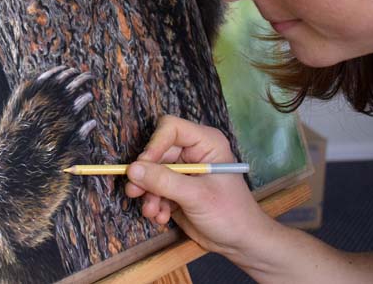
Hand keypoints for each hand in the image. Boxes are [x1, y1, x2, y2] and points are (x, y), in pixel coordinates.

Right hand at [124, 115, 272, 256]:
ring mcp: (183, 171)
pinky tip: (162, 217)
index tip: (142, 166)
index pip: (170, 128)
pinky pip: (155, 189)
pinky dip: (154, 203)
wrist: (241, 243)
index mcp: (205, 143)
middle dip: (147, 176)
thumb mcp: (196, 196)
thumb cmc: (230, 214)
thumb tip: (132, 169)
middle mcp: (192, 152)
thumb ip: (164, 181)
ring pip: (152, 173)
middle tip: (135, 193)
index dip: (154, 144)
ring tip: (152, 212)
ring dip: (149, 194)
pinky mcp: (176, 189)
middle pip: (156, 153)